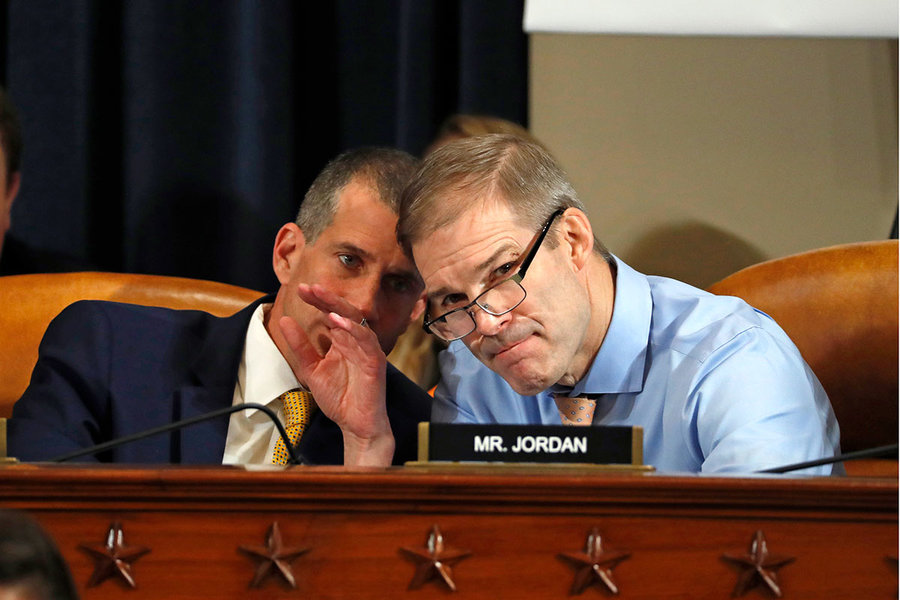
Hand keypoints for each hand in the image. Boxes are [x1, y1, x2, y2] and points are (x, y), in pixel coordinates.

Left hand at [278, 286, 394, 466]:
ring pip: (357, 322)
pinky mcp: (375, 363)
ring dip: (340, 309)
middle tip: (309, 287)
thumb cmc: (339, 397)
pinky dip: (354, 331)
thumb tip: (285, 320)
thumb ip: (300, 346)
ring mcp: (367, 350)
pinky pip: (367, 342)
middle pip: (344, 311)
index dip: (317, 300)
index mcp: (342, 340)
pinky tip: (339, 323)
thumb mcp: (311, 370)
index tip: (299, 289)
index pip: (330, 313)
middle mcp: (356, 342)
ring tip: (322, 300)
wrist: (355, 425)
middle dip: (327, 298)